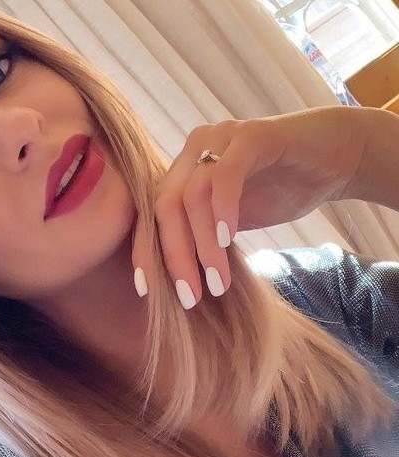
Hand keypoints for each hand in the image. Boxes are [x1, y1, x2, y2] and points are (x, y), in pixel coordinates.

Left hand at [132, 106, 367, 308]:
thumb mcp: (231, 224)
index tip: (146, 290)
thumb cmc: (279, 192)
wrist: (335, 160)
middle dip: (173, 257)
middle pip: (165, 207)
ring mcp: (220, 138)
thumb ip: (202, 239)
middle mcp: (194, 150)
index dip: (145, 252)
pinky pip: (227, 175)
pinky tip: (229, 241)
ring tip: (217, 282)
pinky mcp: (252, 135)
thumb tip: (177, 280)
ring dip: (203, 245)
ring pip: (193, 196)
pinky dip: (223, 211)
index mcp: (183, 171)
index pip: (152, 214)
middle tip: (190, 297)